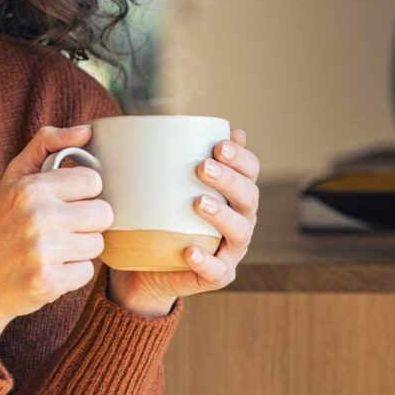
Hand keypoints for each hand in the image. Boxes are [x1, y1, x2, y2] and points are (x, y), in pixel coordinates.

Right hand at [0, 124, 113, 362]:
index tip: (65, 202)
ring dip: (80, 249)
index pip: (93, 181)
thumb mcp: (12, 179)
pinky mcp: (49, 282)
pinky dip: (72, 274)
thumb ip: (46, 145)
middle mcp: (37, 217)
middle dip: (87, 222)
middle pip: (103, 213)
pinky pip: (87, 272)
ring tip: (53, 250)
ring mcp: (43, 251)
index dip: (83, 193)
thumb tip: (87, 130)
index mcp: (30, 188)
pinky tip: (49, 269)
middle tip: (62, 228)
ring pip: (98, 244)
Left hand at [108, 127, 260, 315]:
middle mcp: (239, 219)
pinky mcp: (216, 275)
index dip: (241, 158)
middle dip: (229, 179)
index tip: (218, 144)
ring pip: (240, 232)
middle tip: (202, 167)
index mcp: (232, 194)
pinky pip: (217, 270)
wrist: (145, 266)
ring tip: (198, 202)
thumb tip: (160, 119)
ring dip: (222, 216)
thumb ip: (167, 157)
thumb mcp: (160, 185)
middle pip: (248, 197)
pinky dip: (206, 261)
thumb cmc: (157, 216)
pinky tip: (190, 251)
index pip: (249, 171)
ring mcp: (230, 250)